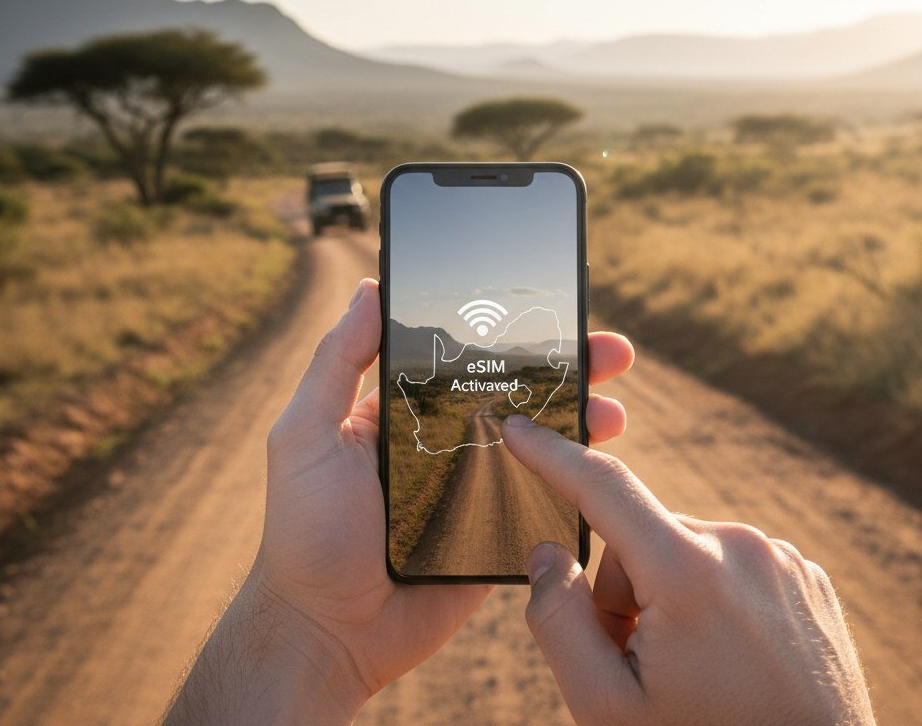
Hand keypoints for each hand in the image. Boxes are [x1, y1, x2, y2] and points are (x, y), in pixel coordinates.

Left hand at [164, 277, 634, 723]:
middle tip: (610, 348)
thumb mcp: (306, 435)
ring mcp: (476, 488)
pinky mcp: (496, 533)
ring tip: (616, 406)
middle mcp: (447, 441)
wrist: (328, 633)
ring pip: (540, 444)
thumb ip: (336, 363)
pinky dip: (577, 481)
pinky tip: (605, 463)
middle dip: (566, 367)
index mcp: (406, 410)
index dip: (509, 333)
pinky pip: (543, 501)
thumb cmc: (304, 531)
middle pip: (516, 393)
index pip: (466, 358)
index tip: (550, 309)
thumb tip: (369, 289)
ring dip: (583, 419)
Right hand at [501, 416, 875, 725]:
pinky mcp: (807, 577)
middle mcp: (740, 546)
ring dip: (670, 596)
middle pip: (640, 539)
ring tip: (694, 672)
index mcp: (688, 571)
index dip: (552, 453)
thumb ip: (559, 621)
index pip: (602, 486)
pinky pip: (732, 566)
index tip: (518, 426)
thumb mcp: (606, 709)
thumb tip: (548, 552)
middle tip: (640, 665)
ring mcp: (782, 560)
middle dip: (622, 590)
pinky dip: (715, 600)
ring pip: (685, 552)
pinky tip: (733, 661)